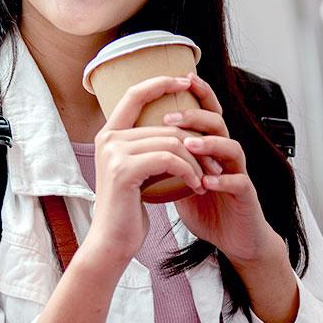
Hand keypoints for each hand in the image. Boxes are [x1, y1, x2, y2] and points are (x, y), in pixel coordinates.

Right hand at [83, 75, 204, 267]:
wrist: (112, 242)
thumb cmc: (128, 210)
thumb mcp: (138, 172)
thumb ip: (148, 148)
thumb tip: (177, 132)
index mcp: (109, 135)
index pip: (135, 94)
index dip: (160, 83)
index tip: (186, 80)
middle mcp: (108, 139)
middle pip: (164, 126)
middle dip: (195, 143)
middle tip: (214, 162)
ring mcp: (114, 153)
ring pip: (170, 141)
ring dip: (196, 162)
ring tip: (206, 179)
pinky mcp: (124, 170)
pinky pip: (169, 159)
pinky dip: (189, 172)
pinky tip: (196, 187)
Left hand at [165, 75, 285, 267]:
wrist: (233, 239)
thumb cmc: (206, 208)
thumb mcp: (179, 181)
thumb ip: (164, 161)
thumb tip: (133, 145)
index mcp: (210, 149)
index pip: (206, 114)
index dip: (198, 95)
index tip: (179, 79)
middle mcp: (226, 156)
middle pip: (218, 123)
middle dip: (195, 116)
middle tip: (170, 117)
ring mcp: (238, 174)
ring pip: (232, 148)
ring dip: (210, 144)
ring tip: (189, 145)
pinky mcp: (246, 195)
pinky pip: (239, 182)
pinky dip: (223, 179)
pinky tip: (207, 181)